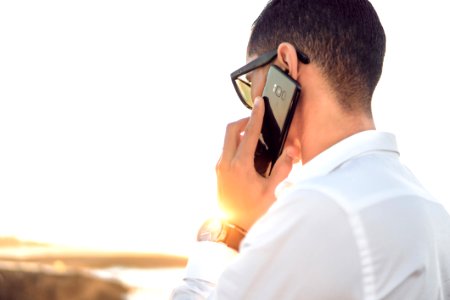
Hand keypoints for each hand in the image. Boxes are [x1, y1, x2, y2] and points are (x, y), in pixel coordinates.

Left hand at [216, 97, 298, 231]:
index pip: (248, 133)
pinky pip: (226, 149)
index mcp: (240, 165)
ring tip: (256, 137)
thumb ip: (283, 168)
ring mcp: (220, 167)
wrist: (232, 228)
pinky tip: (250, 153)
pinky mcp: (218, 171)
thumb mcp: (272, 191)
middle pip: (231, 130)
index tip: (260, 103)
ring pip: (227, 139)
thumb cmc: (252, 212)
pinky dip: (236, 144)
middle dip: (244, 120)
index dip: (256, 115)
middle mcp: (226, 163)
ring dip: (239, 132)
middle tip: (257, 121)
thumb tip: (290, 150)